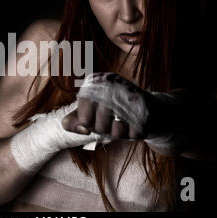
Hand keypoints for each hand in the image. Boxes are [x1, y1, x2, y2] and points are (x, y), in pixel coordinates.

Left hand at [62, 73, 186, 151]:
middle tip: (112, 120)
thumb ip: (78, 118)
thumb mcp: (94, 111)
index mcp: (97, 82)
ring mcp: (130, 97)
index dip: (88, 123)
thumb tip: (64, 123)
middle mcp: (113, 85)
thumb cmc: (116, 110)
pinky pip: (132, 135)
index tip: (94, 119)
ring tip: (124, 121)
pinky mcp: (146, 109)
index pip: (83, 115)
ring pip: (115, 132)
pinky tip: (135, 123)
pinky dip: (133, 134)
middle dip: (105, 130)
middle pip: (99, 126)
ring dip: (119, 133)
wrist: (152, 110)